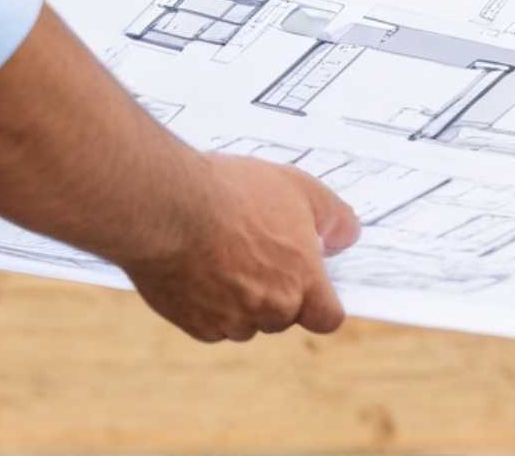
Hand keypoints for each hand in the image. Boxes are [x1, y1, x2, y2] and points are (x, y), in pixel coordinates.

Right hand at [125, 154, 361, 342]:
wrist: (168, 209)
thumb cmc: (233, 195)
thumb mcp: (298, 187)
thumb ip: (333, 217)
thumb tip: (346, 237)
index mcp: (302, 281)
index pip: (328, 317)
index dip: (321, 302)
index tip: (310, 282)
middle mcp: (271, 310)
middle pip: (284, 316)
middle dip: (275, 292)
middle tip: (255, 252)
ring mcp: (232, 321)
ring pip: (246, 322)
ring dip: (240, 300)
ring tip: (221, 254)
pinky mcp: (195, 326)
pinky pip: (212, 323)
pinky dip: (208, 305)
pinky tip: (197, 268)